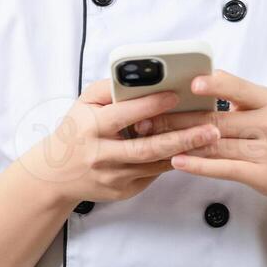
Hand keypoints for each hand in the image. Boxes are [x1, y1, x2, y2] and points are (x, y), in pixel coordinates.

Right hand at [21, 78, 221, 205]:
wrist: (55, 175)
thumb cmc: (76, 131)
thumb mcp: (84, 103)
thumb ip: (110, 87)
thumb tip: (142, 76)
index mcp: (91, 128)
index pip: (124, 115)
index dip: (151, 105)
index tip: (176, 95)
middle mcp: (102, 155)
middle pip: (147, 147)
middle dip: (182, 137)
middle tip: (211, 127)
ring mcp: (113, 177)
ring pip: (155, 164)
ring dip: (185, 151)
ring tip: (211, 139)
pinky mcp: (123, 191)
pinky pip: (153, 174)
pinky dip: (173, 161)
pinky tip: (193, 151)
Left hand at [129, 69, 266, 203]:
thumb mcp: (263, 108)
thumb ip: (236, 95)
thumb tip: (201, 78)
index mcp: (266, 101)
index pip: (238, 89)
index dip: (215, 86)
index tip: (192, 83)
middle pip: (217, 120)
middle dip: (180, 119)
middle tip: (149, 117)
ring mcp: (265, 150)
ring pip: (217, 145)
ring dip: (182, 142)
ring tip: (153, 138)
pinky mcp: (260, 175)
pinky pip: (225, 168)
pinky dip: (199, 165)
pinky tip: (177, 161)